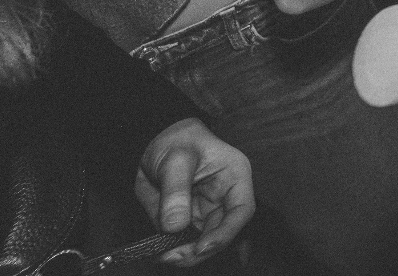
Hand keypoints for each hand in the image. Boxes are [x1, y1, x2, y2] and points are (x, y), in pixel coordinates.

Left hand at [136, 118, 253, 265]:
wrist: (156, 141)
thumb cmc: (176, 140)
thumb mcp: (176, 160)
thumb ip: (175, 191)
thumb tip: (174, 225)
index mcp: (234, 177)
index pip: (242, 210)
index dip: (226, 232)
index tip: (202, 246)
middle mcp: (225, 198)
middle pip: (223, 232)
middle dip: (201, 249)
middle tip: (175, 257)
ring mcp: (207, 210)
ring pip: (204, 241)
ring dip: (187, 254)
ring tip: (166, 256)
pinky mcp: (190, 219)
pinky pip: (186, 240)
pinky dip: (175, 249)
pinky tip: (162, 252)